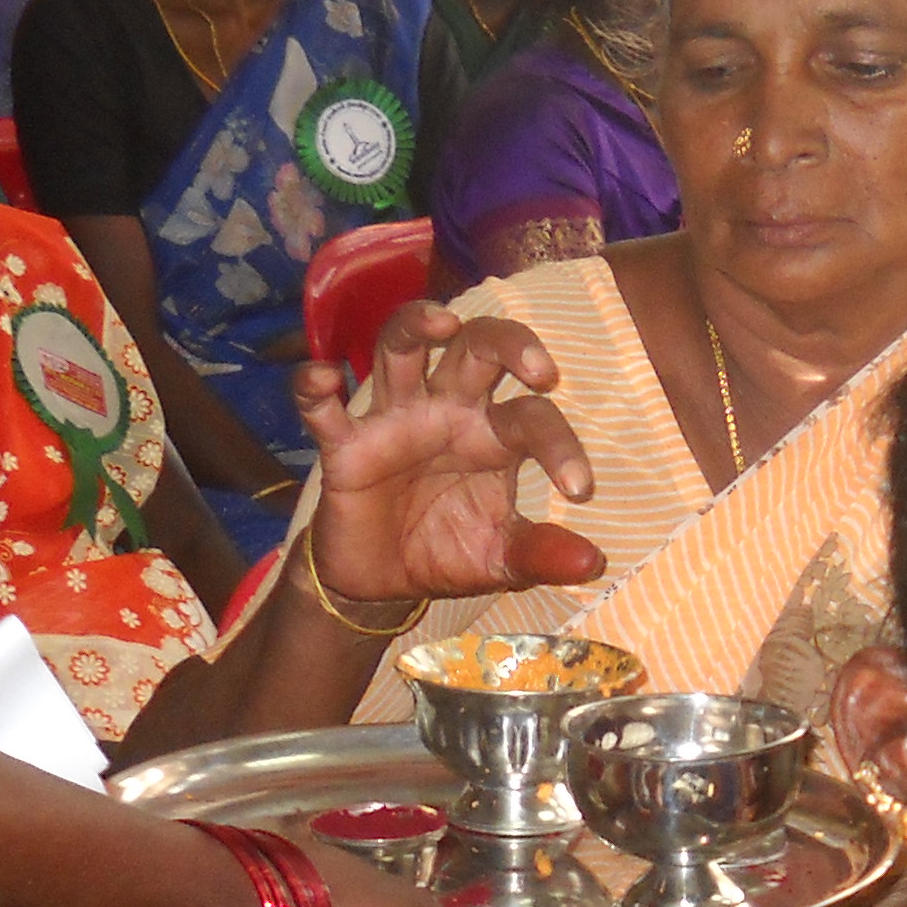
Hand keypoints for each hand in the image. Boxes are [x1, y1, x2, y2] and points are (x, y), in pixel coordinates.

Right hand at [291, 303, 608, 608]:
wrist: (381, 582)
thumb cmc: (447, 550)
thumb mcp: (500, 559)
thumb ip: (541, 554)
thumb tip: (592, 564)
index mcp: (494, 435)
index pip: (533, 416)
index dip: (561, 445)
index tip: (581, 488)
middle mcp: (448, 410)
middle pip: (477, 347)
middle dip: (509, 342)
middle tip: (540, 367)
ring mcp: (394, 418)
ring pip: (402, 346)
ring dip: (417, 325)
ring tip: (442, 324)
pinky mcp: (344, 444)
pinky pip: (321, 406)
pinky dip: (314, 387)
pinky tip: (324, 379)